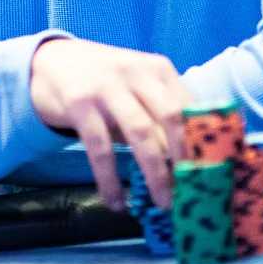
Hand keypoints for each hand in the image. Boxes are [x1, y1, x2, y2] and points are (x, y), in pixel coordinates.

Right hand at [29, 38, 187, 211]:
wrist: (48, 60)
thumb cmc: (103, 80)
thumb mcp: (136, 85)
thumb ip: (160, 112)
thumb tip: (190, 160)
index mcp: (158, 69)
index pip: (191, 107)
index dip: (204, 142)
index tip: (214, 173)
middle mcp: (135, 73)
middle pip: (171, 118)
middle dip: (185, 159)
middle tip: (192, 190)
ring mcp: (105, 87)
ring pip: (140, 134)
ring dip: (155, 172)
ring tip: (162, 202)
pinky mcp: (78, 104)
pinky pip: (100, 148)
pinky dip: (110, 179)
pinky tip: (115, 201)